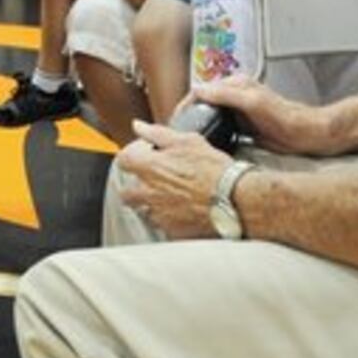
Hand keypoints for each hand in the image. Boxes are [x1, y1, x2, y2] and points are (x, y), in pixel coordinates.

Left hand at [117, 120, 232, 238]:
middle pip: (126, 192)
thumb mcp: (187, 141)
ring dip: (150, 204)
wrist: (235, 199)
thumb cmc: (214, 170)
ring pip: (143, 210)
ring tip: (169, 197)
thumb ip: (157, 133)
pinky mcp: (173, 231)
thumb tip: (139, 126)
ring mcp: (159, 214)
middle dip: (135, 186)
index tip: (144, 155)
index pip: (123, 160)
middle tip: (153, 180)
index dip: (132, 155)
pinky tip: (181, 211)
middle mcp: (149, 193)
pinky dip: (168, 220)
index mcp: (149, 168)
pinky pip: (162, 226)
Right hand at [182, 75, 333, 155]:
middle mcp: (236, 96)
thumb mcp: (253, 102)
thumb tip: (200, 90)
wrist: (308, 135)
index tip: (176, 117)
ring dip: (199, 124)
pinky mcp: (245, 126)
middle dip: (189, 114)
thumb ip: (226, 94)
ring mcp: (240, 111)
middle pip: (204, 103)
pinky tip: (208, 143)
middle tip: (177, 130)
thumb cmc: (287, 118)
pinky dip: (212, 134)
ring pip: (212, 116)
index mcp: (236, 85)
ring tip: (187, 138)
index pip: (201, 90)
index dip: (186, 103)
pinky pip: (222, 128)